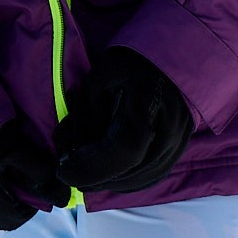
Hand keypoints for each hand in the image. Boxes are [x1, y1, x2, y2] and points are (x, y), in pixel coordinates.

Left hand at [54, 48, 193, 195]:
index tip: (62, 169)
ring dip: (106, 180)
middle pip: (125, 175)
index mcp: (147, 113)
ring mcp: (175, 148)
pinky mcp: (176, 152)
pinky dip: (123, 179)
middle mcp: (166, 137)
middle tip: (67, 166)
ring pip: (136, 181)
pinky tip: (105, 170)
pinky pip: (148, 177)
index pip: (118, 156)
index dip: (88, 168)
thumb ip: (86, 114)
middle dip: (90, 177)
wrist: (176, 55)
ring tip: (83, 166)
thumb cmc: (136, 60)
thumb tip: (71, 146)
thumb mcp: (102, 77)